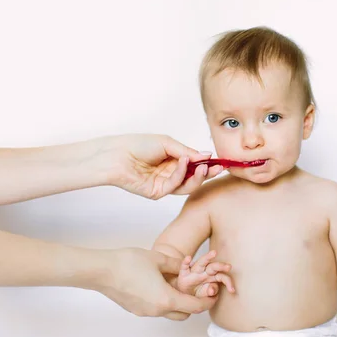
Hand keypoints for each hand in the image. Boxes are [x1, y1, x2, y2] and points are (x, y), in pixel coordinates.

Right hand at [93, 248, 217, 319]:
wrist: (101, 271)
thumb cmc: (128, 263)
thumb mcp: (158, 259)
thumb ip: (176, 265)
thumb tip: (186, 267)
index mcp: (166, 299)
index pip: (195, 307)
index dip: (207, 300)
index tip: (213, 293)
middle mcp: (156, 310)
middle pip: (184, 314)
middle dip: (194, 303)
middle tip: (197, 289)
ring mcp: (145, 312)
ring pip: (169, 312)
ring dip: (177, 302)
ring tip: (178, 284)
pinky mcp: (135, 309)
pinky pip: (156, 309)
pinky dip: (163, 301)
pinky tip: (159, 285)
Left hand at [103, 134, 223, 199]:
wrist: (116, 155)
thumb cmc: (138, 145)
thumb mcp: (167, 143)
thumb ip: (187, 152)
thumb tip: (207, 155)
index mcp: (174, 160)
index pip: (195, 164)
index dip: (207, 164)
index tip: (220, 161)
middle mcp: (171, 173)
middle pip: (194, 177)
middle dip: (207, 173)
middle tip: (218, 168)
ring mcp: (165, 184)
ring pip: (187, 185)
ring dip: (197, 176)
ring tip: (204, 167)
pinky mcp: (158, 192)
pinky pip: (174, 185)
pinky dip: (181, 174)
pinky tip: (182, 163)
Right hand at [176, 250, 234, 296]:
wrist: (184, 295)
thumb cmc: (198, 292)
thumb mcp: (205, 294)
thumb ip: (210, 291)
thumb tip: (212, 290)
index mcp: (212, 276)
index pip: (222, 276)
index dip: (228, 282)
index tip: (232, 290)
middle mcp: (204, 272)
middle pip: (213, 267)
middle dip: (221, 266)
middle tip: (229, 267)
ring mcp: (194, 271)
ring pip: (201, 262)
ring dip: (207, 257)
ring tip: (214, 253)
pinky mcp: (184, 274)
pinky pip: (184, 267)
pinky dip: (185, 262)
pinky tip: (188, 258)